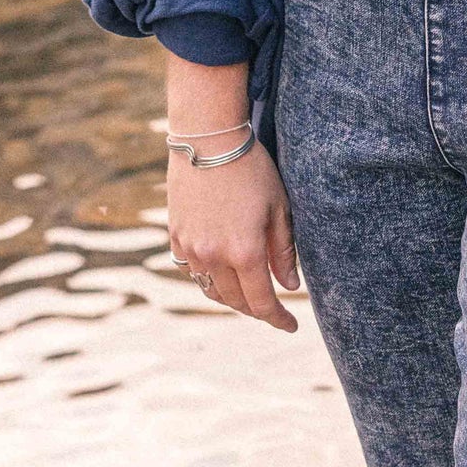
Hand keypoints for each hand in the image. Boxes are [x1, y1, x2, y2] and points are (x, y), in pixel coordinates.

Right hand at [168, 138, 299, 332]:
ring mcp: (191, 248)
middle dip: (258, 310)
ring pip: (212, 290)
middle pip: (236, 302)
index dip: (278, 319)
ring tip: (250, 294)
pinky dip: (210, 279)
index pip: (262, 302)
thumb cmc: (252, 170)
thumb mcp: (279, 209)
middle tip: (275, 310)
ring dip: (233, 298)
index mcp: (244, 252)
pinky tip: (224, 274)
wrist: (208, 141)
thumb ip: (283, 252)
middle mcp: (213, 257)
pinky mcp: (176, 236)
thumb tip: (290, 286)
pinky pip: (193, 271)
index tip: (291, 326)